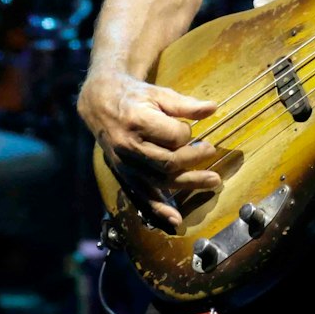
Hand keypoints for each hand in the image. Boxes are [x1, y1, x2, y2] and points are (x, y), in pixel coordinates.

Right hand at [76, 69, 220, 228]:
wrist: (101, 105)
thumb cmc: (133, 97)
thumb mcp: (158, 94)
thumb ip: (185, 104)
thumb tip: (212, 108)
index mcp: (138, 121)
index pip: (174, 135)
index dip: (187, 133)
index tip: (190, 129)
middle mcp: (129, 146)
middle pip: (169, 162)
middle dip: (194, 159)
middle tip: (211, 151)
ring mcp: (125, 164)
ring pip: (160, 180)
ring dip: (189, 183)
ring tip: (213, 181)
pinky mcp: (123, 175)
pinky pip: (142, 196)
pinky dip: (159, 210)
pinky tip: (176, 219)